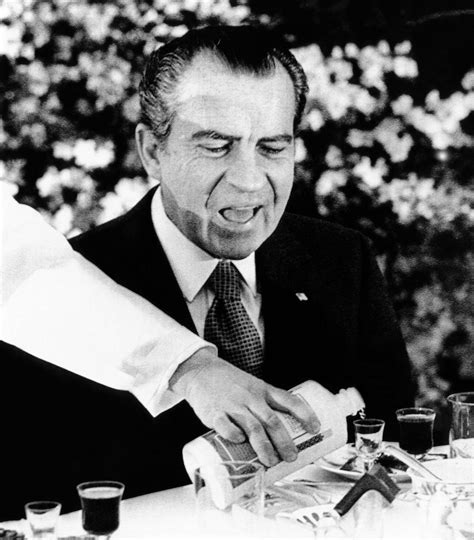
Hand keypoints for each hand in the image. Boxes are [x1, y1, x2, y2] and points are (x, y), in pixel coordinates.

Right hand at [170, 350, 319, 466]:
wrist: (201, 371)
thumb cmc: (229, 383)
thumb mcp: (252, 386)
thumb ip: (264, 405)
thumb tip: (281, 435)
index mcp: (262, 390)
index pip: (288, 400)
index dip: (304, 414)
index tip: (316, 428)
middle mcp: (250, 397)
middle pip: (272, 421)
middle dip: (284, 441)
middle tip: (291, 457)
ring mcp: (233, 405)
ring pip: (253, 427)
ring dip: (263, 446)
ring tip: (271, 461)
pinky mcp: (215, 412)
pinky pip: (225, 426)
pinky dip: (234, 436)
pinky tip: (239, 443)